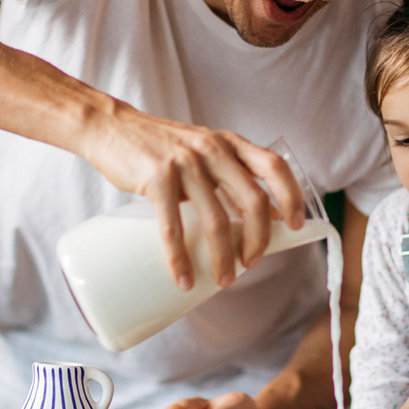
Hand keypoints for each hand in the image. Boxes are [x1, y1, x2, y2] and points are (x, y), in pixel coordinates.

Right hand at [80, 109, 305, 289]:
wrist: (112, 128)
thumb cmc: (162, 146)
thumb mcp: (206, 150)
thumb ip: (233, 175)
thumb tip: (266, 214)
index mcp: (229, 143)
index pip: (274, 166)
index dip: (291, 196)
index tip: (296, 225)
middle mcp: (213, 150)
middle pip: (252, 200)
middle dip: (258, 239)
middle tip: (251, 263)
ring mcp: (185, 163)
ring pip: (216, 220)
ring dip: (223, 257)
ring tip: (223, 280)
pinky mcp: (156, 178)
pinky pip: (173, 226)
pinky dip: (180, 258)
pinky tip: (184, 278)